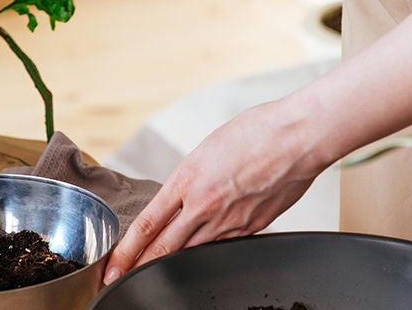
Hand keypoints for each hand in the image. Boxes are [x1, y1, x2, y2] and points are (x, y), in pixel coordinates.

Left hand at [102, 98, 332, 284]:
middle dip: (137, 267)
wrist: (299, 137)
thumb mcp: (209, 148)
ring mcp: (229, 221)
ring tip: (155, 269)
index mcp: (188, 179)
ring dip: (171, 261)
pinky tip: (202, 249)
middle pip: (163, 248)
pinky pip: (223, 244)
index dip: (125, 251)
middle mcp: (204, 205)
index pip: (146, 225)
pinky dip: (209, 248)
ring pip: (191, 251)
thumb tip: (185, 195)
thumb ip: (192, 177)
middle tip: (119, 279)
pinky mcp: (252, 228)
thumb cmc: (258, 131)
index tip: (111, 266)